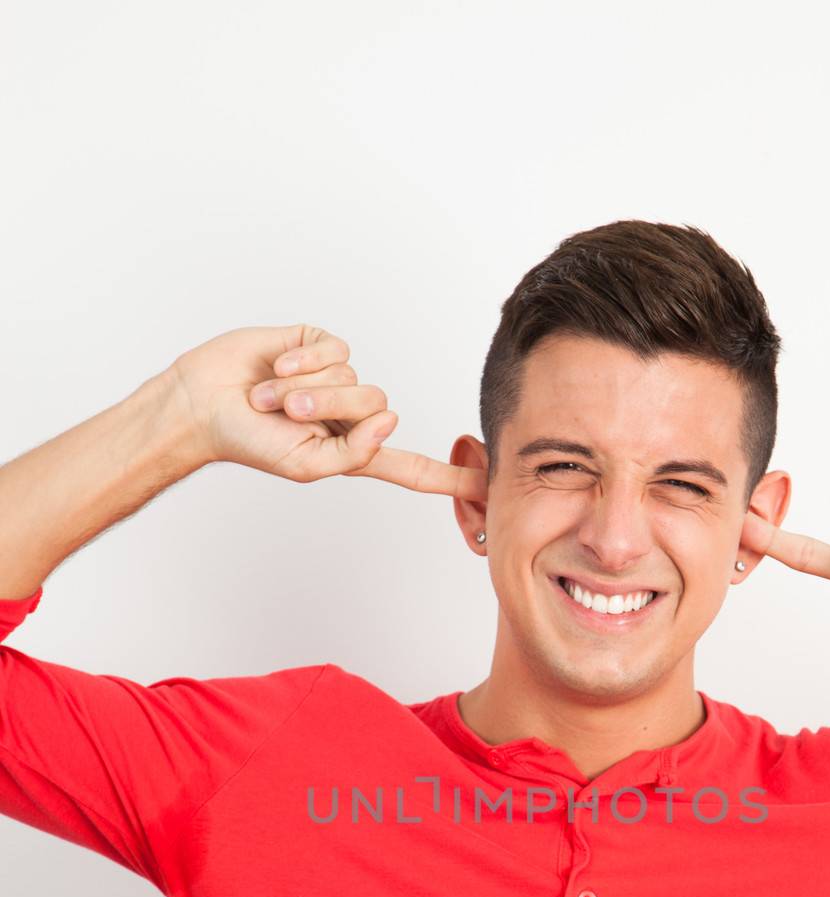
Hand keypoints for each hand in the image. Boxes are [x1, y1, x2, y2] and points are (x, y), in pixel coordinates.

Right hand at [170, 325, 486, 496]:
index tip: (490, 485)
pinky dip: (302, 362)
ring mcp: (336, 377)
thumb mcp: (308, 466)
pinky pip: (334, 350)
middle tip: (286, 413)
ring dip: (307, 387)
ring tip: (272, 396)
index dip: (450, 476)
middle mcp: (351, 414)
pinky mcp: (318, 345)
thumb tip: (389, 419)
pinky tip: (276, 368)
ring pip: (354, 376)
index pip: (411, 467)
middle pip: (376, 406)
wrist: (205, 405)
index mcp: (354, 451)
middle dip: (327, 408)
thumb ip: (356, 453)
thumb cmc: (251, 442)